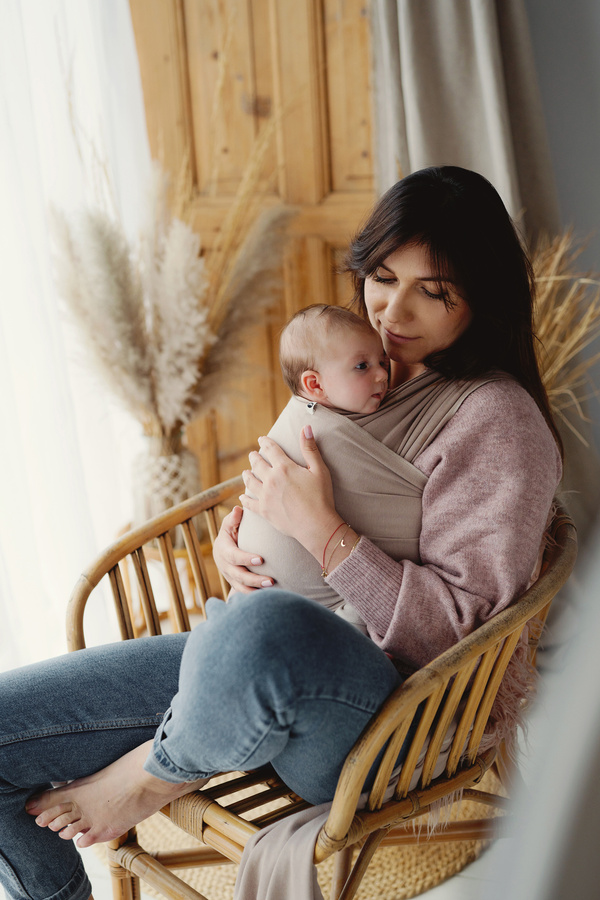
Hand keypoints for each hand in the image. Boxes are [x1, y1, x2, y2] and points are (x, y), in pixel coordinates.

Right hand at [212, 506, 273, 593]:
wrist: (224, 549)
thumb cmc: (231, 534)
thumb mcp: (229, 525)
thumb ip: (233, 519)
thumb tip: (238, 509)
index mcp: (222, 550)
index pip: (234, 556)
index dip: (246, 559)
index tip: (261, 560)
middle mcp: (224, 566)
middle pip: (238, 575)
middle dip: (254, 579)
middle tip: (271, 580)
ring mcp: (229, 577)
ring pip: (241, 587)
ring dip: (256, 589)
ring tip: (272, 587)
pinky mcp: (235, 584)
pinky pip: (244, 593)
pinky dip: (254, 595)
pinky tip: (269, 596)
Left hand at [240, 426, 342, 560]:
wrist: (316, 525)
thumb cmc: (321, 497)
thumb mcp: (319, 470)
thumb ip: (310, 448)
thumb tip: (305, 427)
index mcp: (284, 467)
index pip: (270, 449)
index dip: (265, 442)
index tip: (261, 439)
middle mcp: (271, 480)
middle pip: (257, 464)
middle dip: (254, 457)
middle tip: (253, 454)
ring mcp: (265, 496)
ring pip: (250, 482)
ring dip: (247, 475)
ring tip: (245, 472)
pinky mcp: (264, 511)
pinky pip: (249, 503)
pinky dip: (244, 499)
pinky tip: (242, 497)